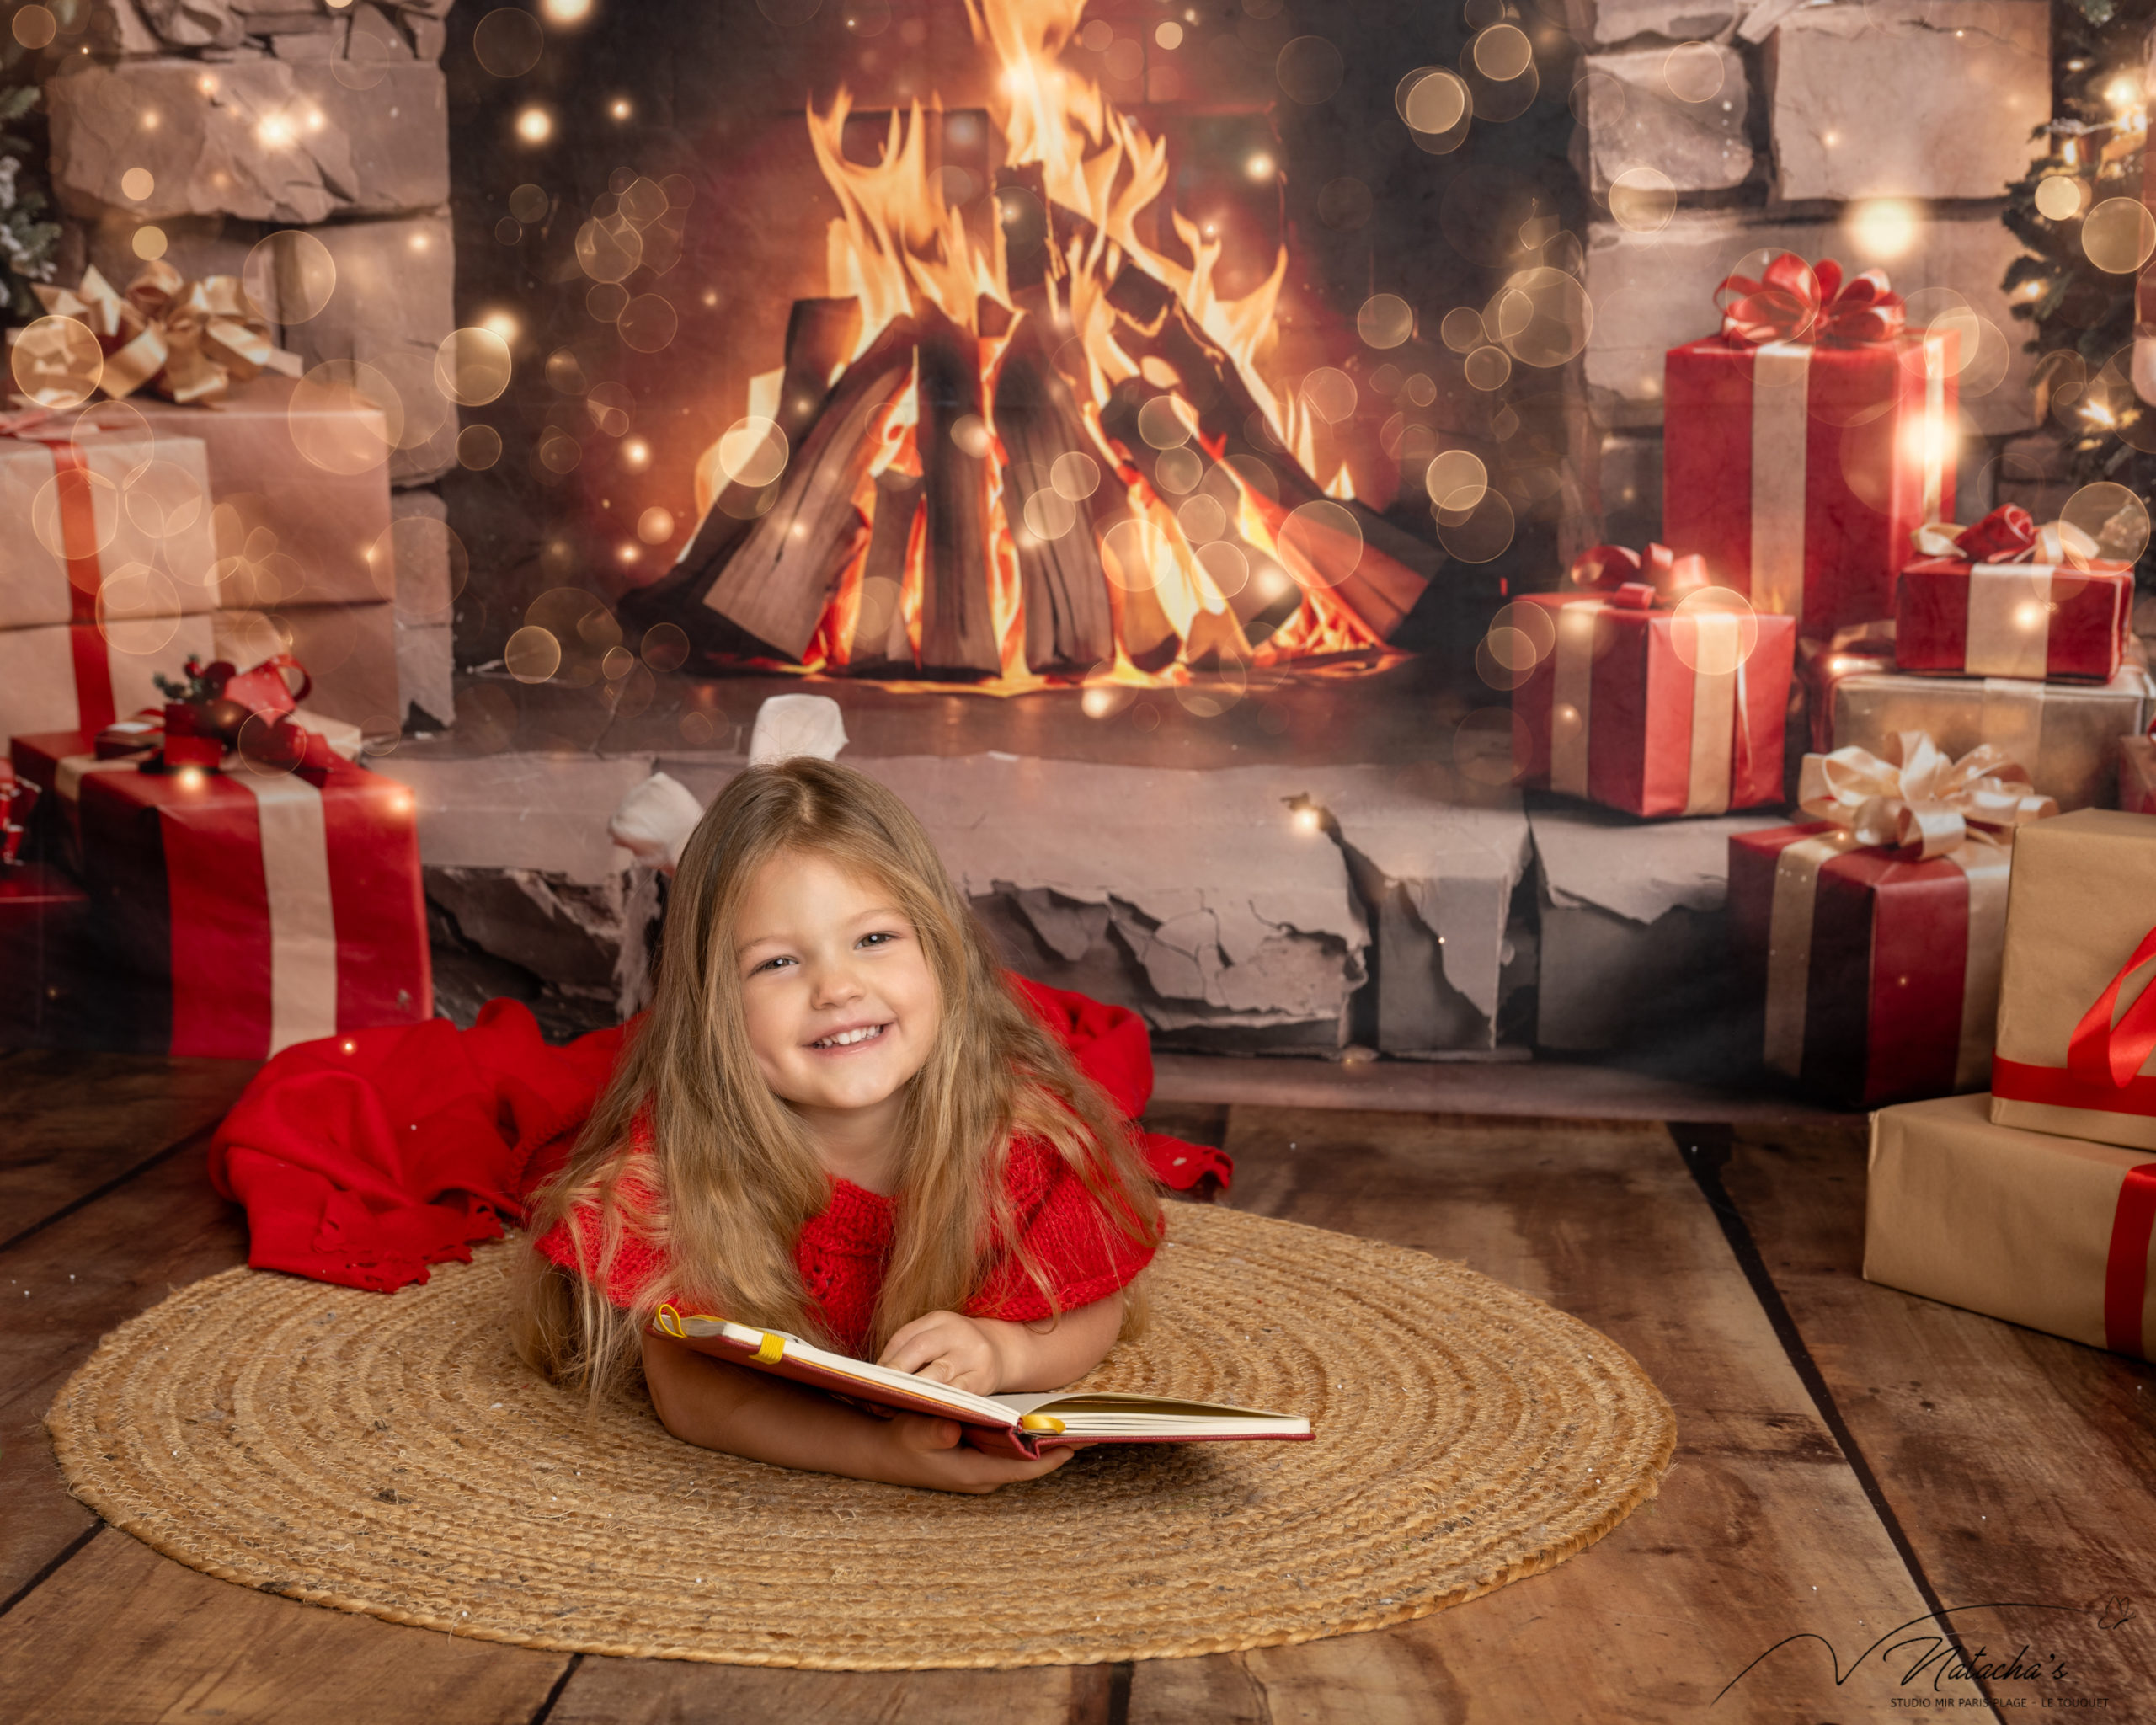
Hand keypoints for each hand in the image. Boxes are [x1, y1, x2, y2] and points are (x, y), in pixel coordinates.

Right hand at [871, 1412, 1085, 1493]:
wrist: (882, 1452)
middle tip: (1086, 1423)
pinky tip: (1036, 1413)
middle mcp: (984, 1474)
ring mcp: (981, 1468)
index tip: (1079, 1441)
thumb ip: (933, 1432)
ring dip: (1043, 1438)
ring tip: (1070, 1415)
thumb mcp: (913, 1433)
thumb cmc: (900, 1442)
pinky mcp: (977, 1458)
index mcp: (975, 1472)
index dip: (1054, 1457)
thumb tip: (952, 1428)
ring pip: (1021, 1455)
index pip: (1025, 1469)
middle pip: (1030, 1462)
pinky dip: (1025, 1434)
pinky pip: (1010, 1449)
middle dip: (1056, 1444)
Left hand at [877, 1310, 1005, 1394]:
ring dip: (914, 1391)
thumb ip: (909, 1349)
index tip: (870, 1378)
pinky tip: (924, 1410)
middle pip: (919, 1350)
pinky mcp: (982, 1378)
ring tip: (895, 1403)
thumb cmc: (957, 1348)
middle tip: (876, 1391)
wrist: (1001, 1352)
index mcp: (939, 1319)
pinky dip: (939, 1402)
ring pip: (937, 1373)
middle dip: (895, 1373)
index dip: (885, 1358)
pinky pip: (957, 1392)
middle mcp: (957, 1332)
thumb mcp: (936, 1337)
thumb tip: (877, 1375)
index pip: (905, 1336)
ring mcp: (972, 1354)